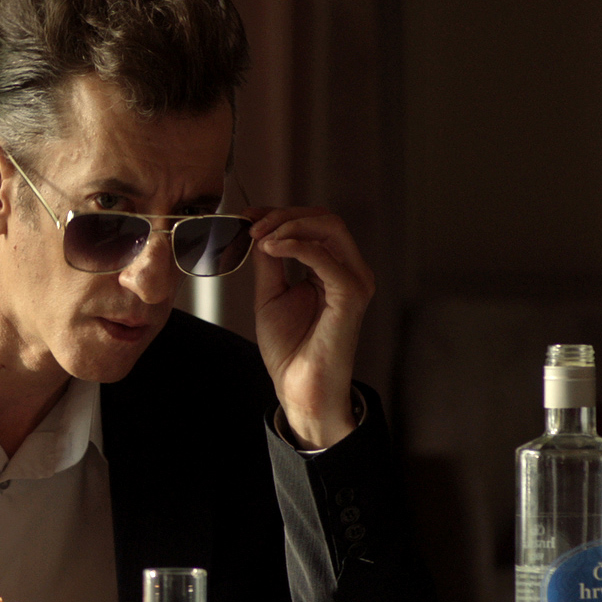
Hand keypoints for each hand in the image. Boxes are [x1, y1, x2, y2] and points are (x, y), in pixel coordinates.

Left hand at [246, 206, 373, 448]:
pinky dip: (296, 245)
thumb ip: (270, 261)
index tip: (247, 217)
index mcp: (333, 269)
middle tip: (252, 225)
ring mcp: (354, 282)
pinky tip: (272, 248)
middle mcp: (349, 271)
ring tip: (260, 237)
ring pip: (330, 228)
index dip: (280, 214)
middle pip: (325, 219)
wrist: (298, 386)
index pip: (314, 224)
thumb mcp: (271, 293)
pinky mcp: (351, 296)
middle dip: (284, 215)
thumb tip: (261, 231)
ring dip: (289, 225)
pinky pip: (326, 257)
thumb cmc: (289, 348)